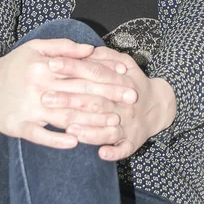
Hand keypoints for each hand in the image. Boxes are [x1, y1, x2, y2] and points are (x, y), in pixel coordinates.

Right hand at [0, 37, 134, 149]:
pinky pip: (40, 135)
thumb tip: (89, 49)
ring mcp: (29, 107)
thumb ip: (63, 47)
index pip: (81, 71)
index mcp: (45, 66)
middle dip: (108, 97)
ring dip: (92, 120)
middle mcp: (39, 86)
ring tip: (114, 123)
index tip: (126, 78)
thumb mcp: (35, 47)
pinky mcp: (19, 126)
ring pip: (65, 116)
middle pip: (79, 93)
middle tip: (131, 101)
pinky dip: (58, 139)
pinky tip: (76, 142)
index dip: (106, 75)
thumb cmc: (14, 65)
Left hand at [44, 46, 176, 160]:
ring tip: (68, 129)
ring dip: (90, 130)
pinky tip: (101, 153)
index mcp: (120, 80)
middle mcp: (123, 102)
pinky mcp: (133, 141)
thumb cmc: (133, 81)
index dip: (73, 66)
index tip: (51, 63)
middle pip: (95, 101)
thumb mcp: (124, 62)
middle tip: (45, 98)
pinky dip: (114, 151)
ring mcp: (129, 123)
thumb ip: (105, 56)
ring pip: (109, 127)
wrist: (158, 105)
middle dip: (70, 100)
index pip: (94, 71)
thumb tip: (84, 49)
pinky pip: (124, 149)